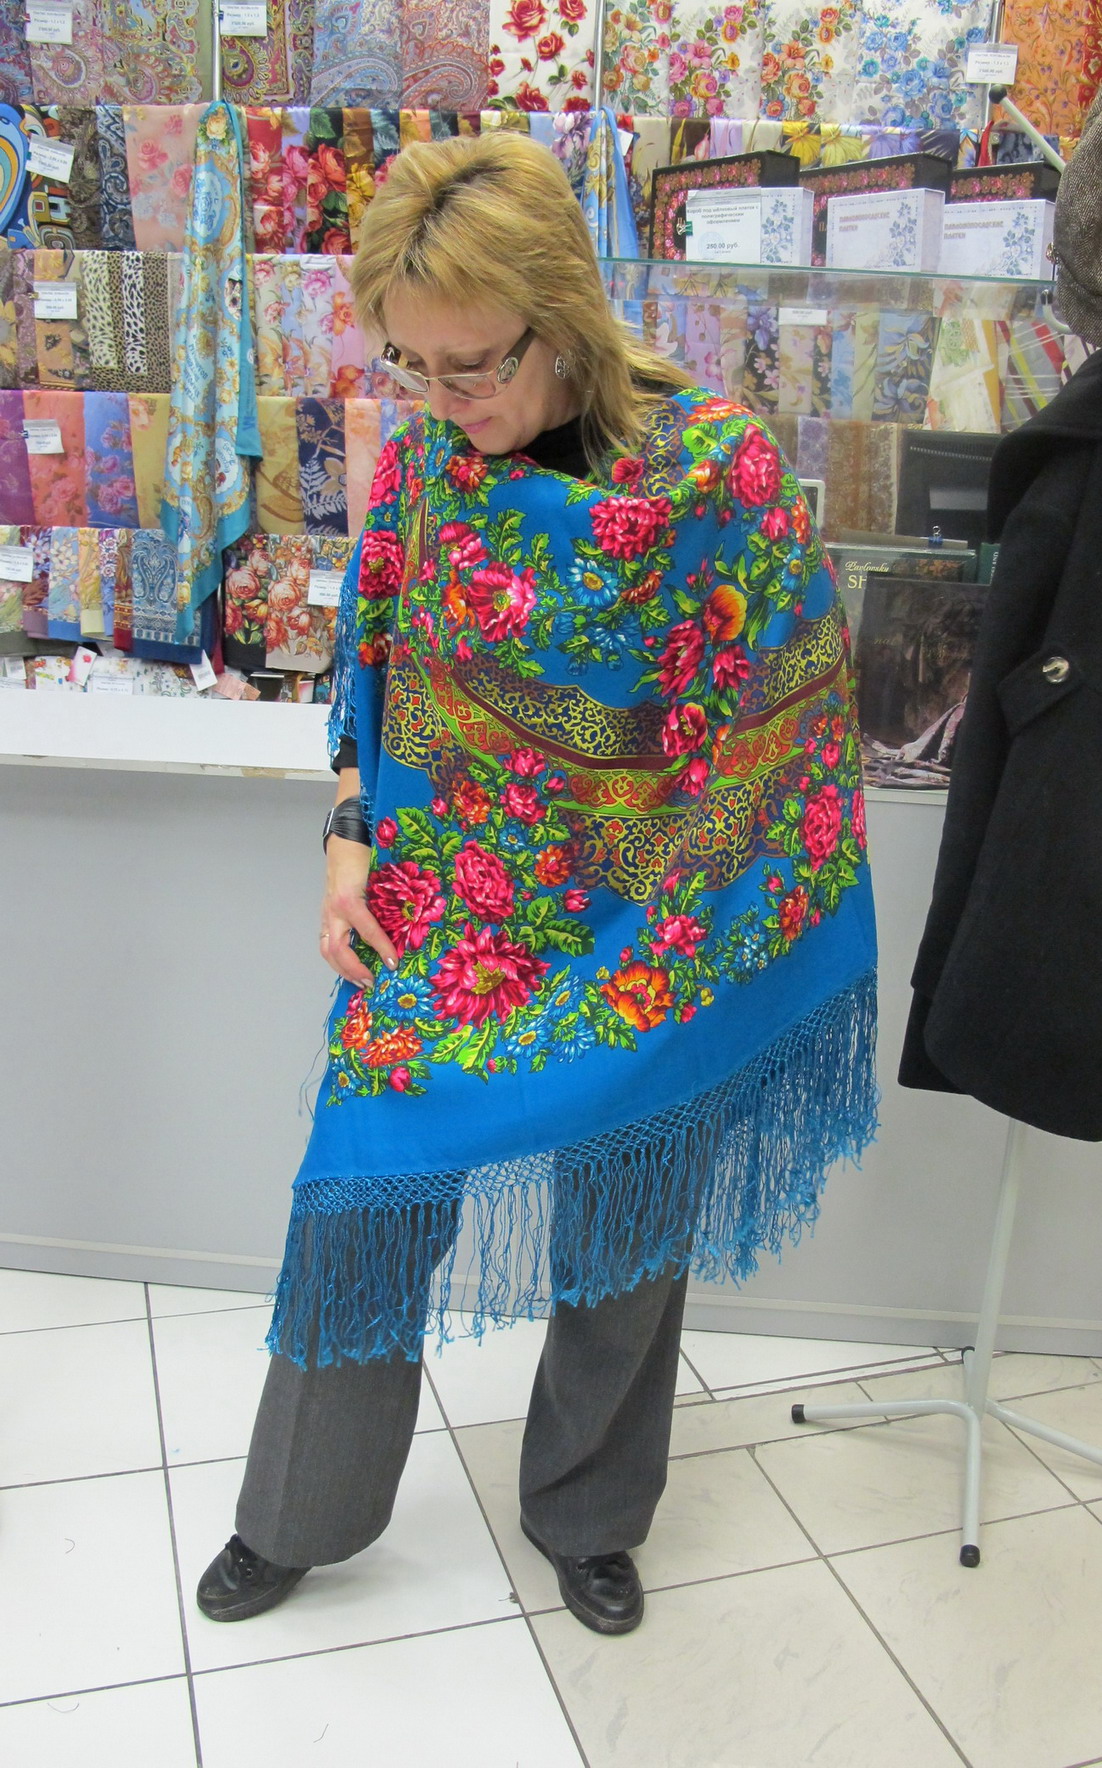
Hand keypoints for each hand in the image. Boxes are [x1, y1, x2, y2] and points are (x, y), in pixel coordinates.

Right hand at [320, 837, 398, 986]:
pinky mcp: (326, 915)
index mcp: (349, 899)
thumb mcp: (380, 876)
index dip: (381, 948)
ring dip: (342, 969)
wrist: (345, 840)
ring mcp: (327, 913)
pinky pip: (326, 941)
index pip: (367, 930)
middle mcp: (334, 910)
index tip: (394, 963)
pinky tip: (350, 967)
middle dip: (354, 969)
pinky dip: (337, 958)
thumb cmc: (365, 854)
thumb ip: (391, 898)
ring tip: (360, 981)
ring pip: (326, 949)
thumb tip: (412, 921)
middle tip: (373, 982)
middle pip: (337, 949)